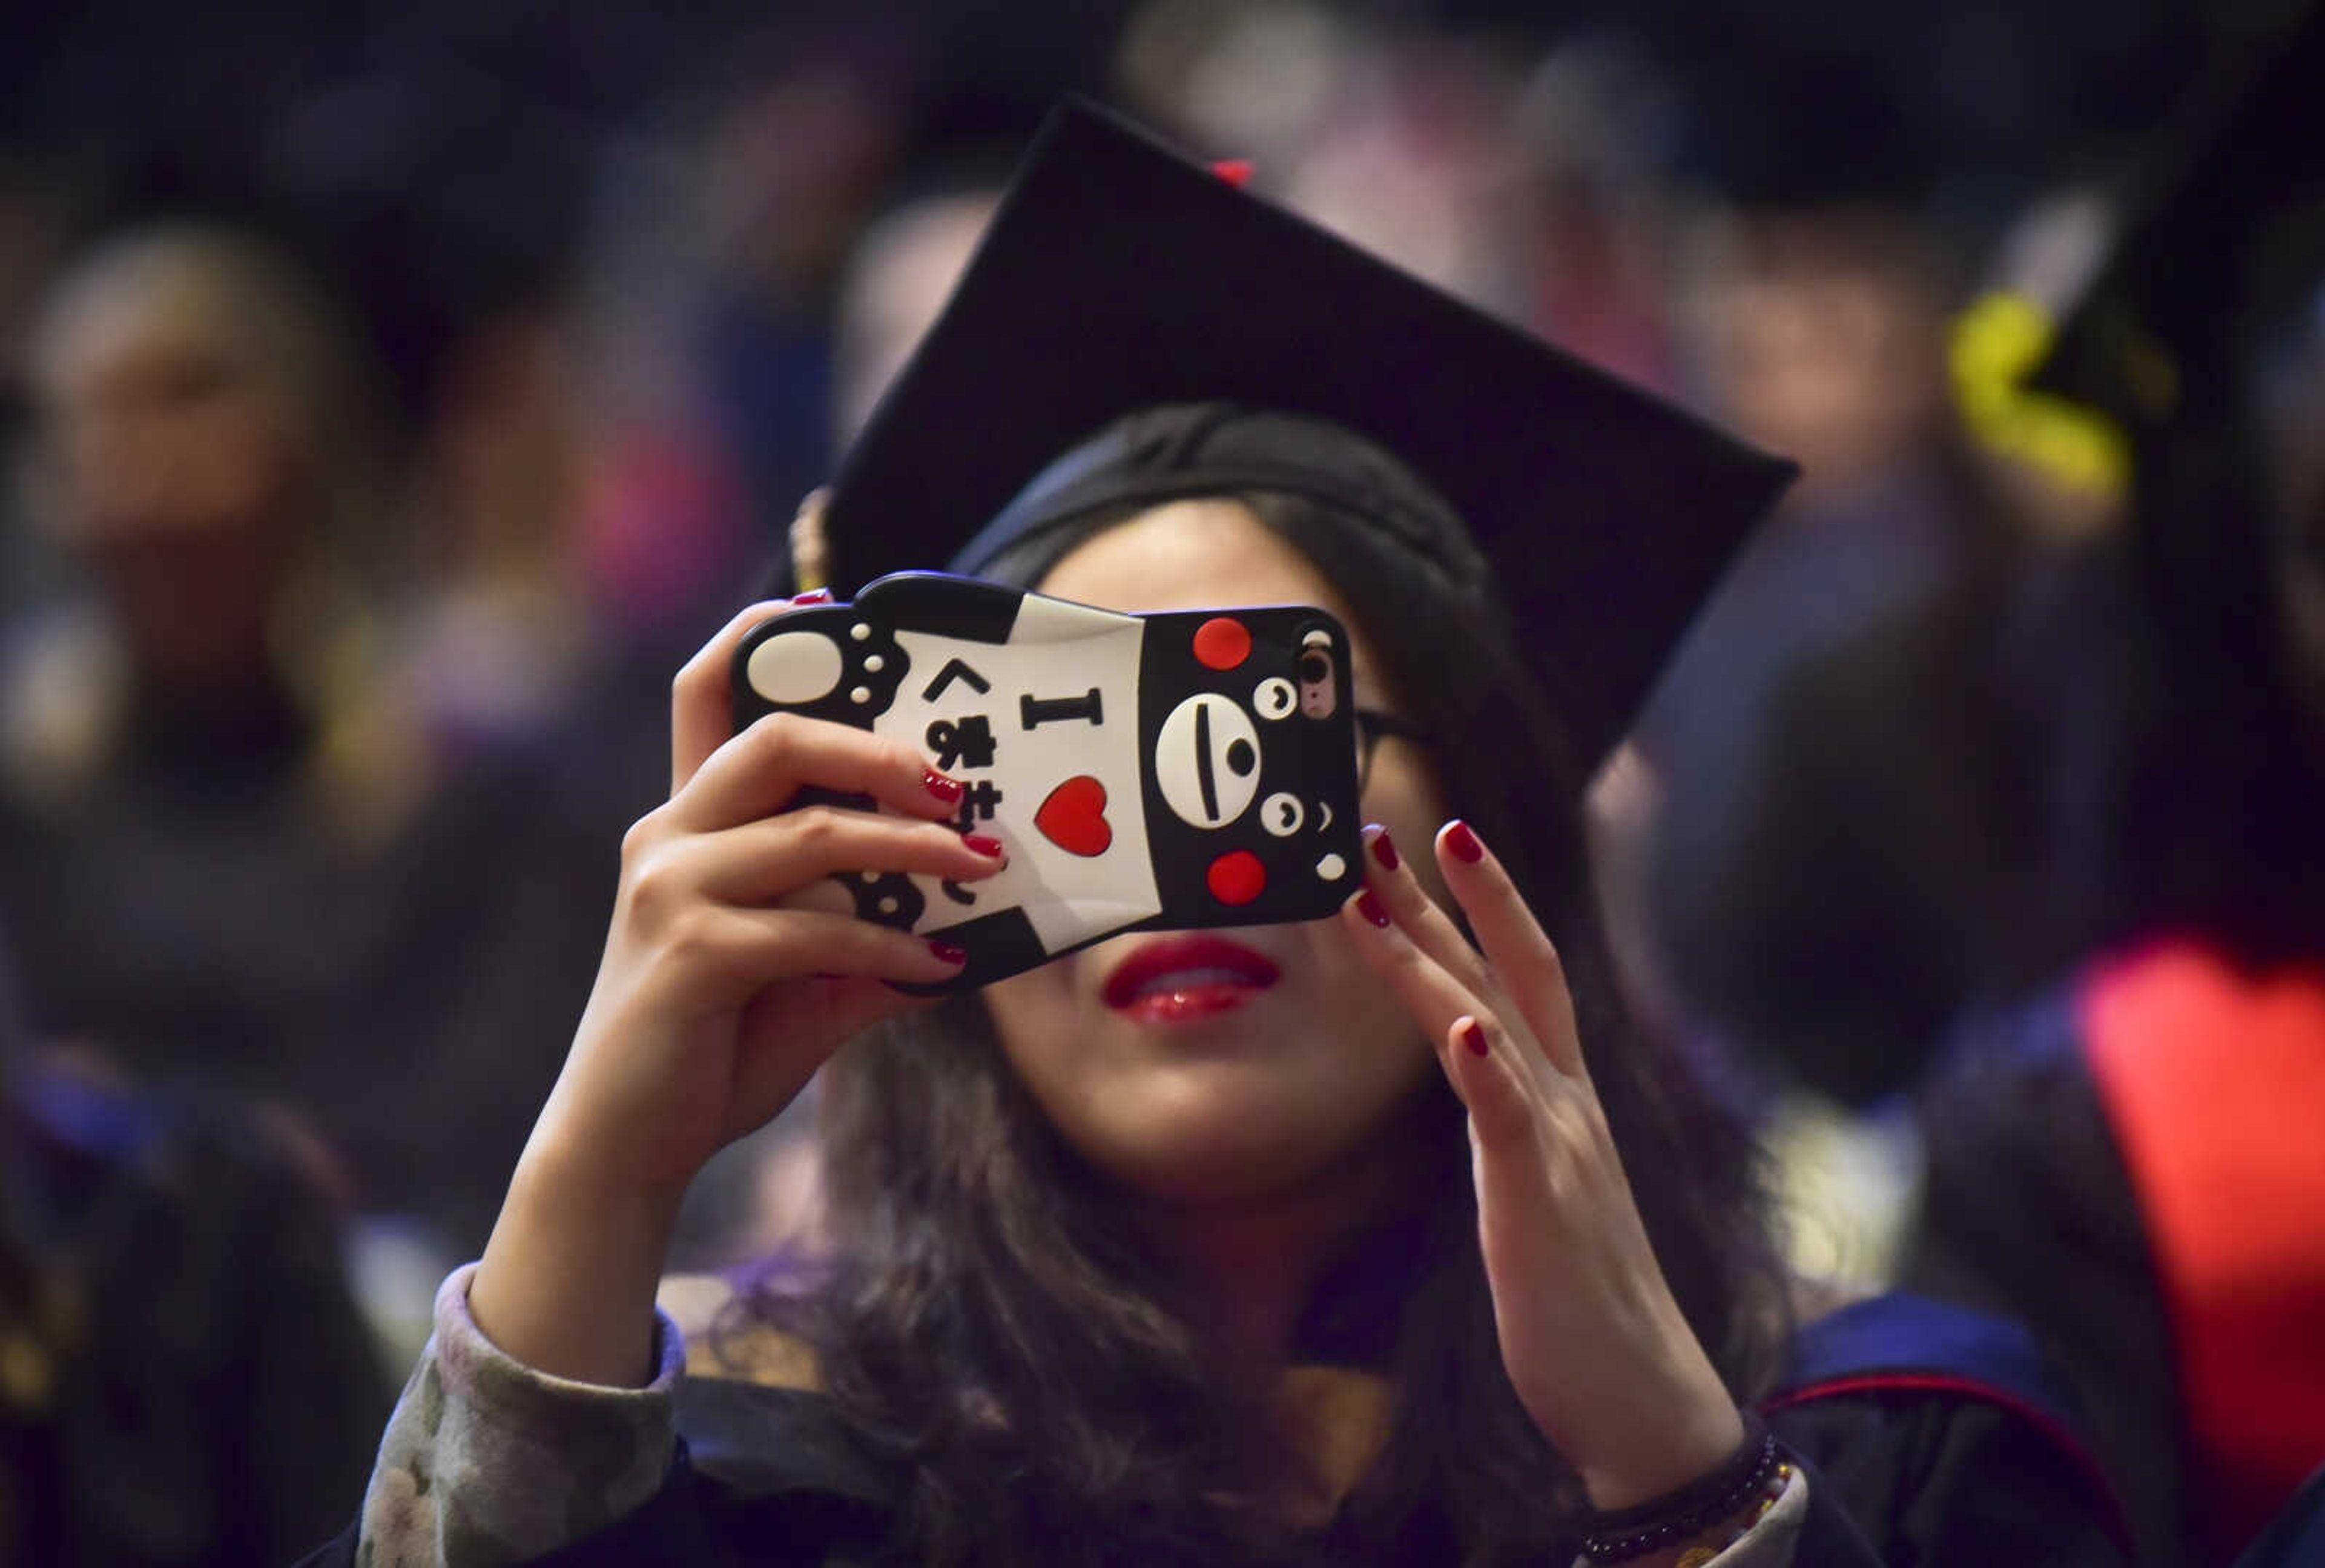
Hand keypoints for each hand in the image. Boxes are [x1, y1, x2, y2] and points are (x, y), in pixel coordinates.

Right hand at [536, 596, 1008, 1197]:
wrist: (628, 1145)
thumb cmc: (713, 1047)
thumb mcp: (800, 977)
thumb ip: (865, 935)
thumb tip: (969, 926)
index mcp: (687, 823)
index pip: (707, 693)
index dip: (761, 634)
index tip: (835, 608)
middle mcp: (668, 837)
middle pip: (775, 737)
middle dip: (879, 748)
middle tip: (958, 783)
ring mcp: (671, 890)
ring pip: (812, 831)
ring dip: (910, 846)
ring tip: (977, 864)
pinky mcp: (689, 952)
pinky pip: (814, 926)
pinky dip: (889, 944)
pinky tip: (937, 968)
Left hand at [1341, 820, 1744, 1509]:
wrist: (1641, 1395)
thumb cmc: (1580, 1298)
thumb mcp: (1536, 1184)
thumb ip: (1511, 1119)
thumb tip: (1474, 1066)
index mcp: (1562, 1099)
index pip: (1524, 975)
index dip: (1482, 903)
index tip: (1438, 836)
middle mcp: (1565, 1103)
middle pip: (1509, 972)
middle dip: (1447, 897)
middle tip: (1381, 829)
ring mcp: (1558, 1146)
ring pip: (1490, 1024)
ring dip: (1432, 955)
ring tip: (1379, 895)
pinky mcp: (1543, 1203)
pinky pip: (1512, 1123)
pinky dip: (1487, 1067)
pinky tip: (1461, 1024)